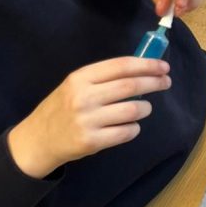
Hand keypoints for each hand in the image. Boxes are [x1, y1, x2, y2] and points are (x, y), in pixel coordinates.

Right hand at [7, 57, 171, 178]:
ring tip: (145, 108)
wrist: (38, 139)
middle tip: (166, 82)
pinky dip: (135, 128)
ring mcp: (87, 120)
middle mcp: (84, 97)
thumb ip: (103, 78)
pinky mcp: (92, 141)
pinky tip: (132, 126)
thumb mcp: (75, 85)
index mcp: (80, 78)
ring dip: (145, 108)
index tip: (163, 66)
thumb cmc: (62, 108)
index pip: (121, 66)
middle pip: (130, 86)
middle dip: (154, 82)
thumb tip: (142, 70)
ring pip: (132, 110)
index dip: (147, 65)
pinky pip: (126, 132)